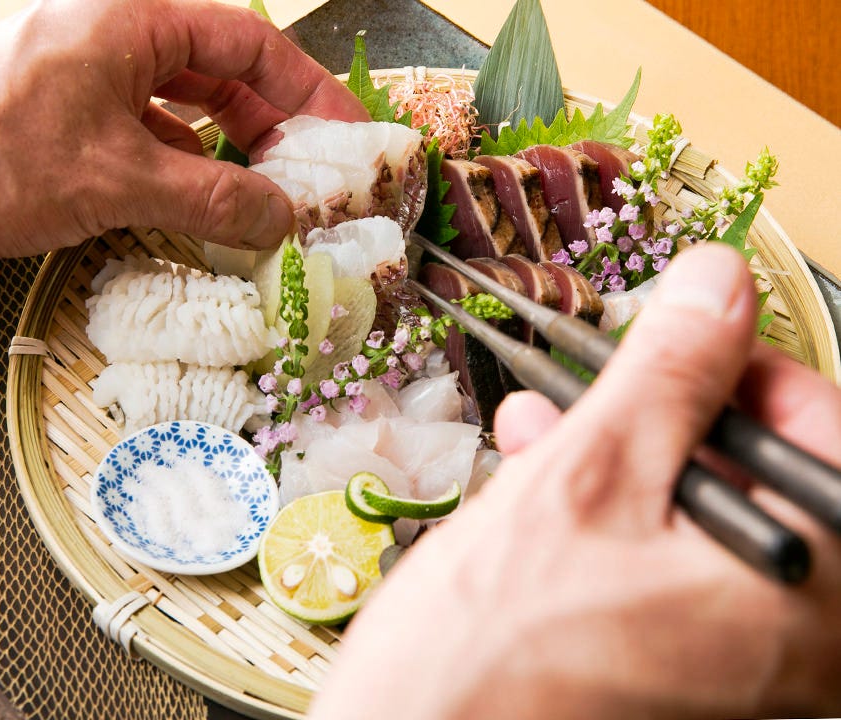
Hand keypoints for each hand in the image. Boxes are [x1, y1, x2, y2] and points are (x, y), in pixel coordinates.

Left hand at [0, 0, 367, 257]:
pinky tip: (211, 205)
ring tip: (272, 199)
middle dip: (274, 128)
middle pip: (224, 74)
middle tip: (315, 178)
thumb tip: (285, 220)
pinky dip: (191, 170)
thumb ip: (214, 198)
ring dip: (234, 154)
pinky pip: (156, 136)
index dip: (308, 89)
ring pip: (191, 108)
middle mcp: (120, 38)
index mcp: (134, 20)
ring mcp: (95, 78)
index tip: (347, 134)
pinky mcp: (77, 117)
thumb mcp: (118, 179)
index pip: (248, 44)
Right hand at [308, 243, 840, 718]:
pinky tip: (543, 475)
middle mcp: (788, 636)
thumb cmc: (495, 652)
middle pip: (757, 473)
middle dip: (666, 413)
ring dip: (623, 453)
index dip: (751, 372)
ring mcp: (731, 654)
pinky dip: (609, 507)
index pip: (827, 437)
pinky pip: (664, 555)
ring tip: (549, 426)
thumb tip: (717, 286)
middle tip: (607, 384)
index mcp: (804, 592)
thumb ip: (671, 371)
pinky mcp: (674, 657)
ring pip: (700, 510)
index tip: (687, 346)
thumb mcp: (588, 476)